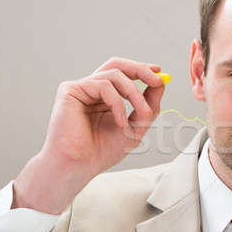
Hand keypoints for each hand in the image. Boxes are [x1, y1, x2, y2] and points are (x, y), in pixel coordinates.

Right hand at [13, 57, 166, 213]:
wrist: (79, 166)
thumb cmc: (100, 152)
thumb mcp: (135, 127)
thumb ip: (148, 106)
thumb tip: (160, 84)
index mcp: (103, 97)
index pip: (123, 74)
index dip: (141, 70)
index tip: (159, 73)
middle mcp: (91, 90)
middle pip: (116, 65)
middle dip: (141, 69)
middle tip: (157, 80)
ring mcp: (80, 89)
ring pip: (114, 74)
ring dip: (135, 93)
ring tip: (143, 113)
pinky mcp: (70, 91)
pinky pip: (103, 85)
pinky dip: (118, 103)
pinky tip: (120, 122)